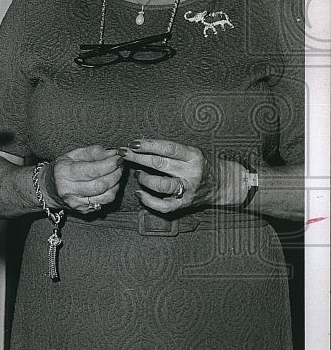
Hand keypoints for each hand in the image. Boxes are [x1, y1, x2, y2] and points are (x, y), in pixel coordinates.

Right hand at [45, 145, 123, 212]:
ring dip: (116, 184)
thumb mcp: (72, 155)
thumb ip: (92, 152)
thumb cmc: (62, 169)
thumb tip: (112, 152)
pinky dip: (112, 192)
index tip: (118, 157)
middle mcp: (68, 190)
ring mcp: (76, 202)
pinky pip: (104, 203)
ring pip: (105, 196)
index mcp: (64, 172)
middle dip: (115, 173)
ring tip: (116, 173)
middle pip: (101, 184)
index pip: (92, 170)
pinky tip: (111, 184)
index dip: (110, 164)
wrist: (48, 189)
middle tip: (120, 164)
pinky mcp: (83, 210)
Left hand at [121, 139, 235, 211]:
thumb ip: (170, 150)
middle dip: (137, 158)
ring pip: (160, 185)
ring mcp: (188, 190)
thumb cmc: (202, 163)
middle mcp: (191, 173)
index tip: (133, 143)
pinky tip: (139, 193)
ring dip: (143, 178)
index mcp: (193, 156)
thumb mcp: (191, 151)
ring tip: (136, 173)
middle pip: (159, 164)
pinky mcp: (184, 204)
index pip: (167, 148)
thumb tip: (141, 144)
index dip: (148, 145)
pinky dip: (148, 201)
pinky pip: (163, 205)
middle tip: (124, 153)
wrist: (224, 184)